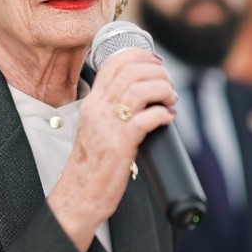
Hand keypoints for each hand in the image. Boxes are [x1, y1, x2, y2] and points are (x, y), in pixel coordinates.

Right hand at [47, 49, 176, 250]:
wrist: (79, 195)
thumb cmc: (93, 163)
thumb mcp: (98, 126)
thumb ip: (114, 107)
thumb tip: (144, 92)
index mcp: (92, 102)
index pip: (114, 63)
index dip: (140, 56)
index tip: (157, 63)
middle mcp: (97, 110)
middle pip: (130, 72)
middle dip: (157, 72)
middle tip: (168, 84)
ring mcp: (108, 127)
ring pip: (139, 91)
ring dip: (162, 89)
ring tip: (171, 98)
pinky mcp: (120, 146)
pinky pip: (145, 119)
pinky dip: (162, 114)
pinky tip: (169, 117)